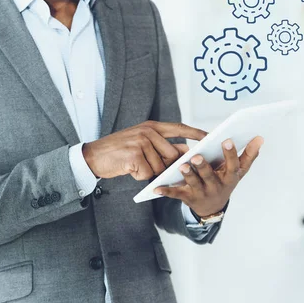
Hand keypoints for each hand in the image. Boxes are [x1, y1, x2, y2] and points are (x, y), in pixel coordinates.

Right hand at [82, 121, 206, 179]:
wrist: (93, 156)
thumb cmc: (119, 151)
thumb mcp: (141, 142)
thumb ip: (162, 144)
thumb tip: (185, 150)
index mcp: (151, 126)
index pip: (179, 128)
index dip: (195, 133)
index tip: (210, 137)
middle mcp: (147, 132)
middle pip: (172, 155)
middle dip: (164, 166)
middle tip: (146, 165)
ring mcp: (141, 143)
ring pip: (160, 167)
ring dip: (149, 172)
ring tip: (133, 164)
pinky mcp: (134, 156)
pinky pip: (147, 174)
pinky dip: (139, 176)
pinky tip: (128, 168)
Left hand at [153, 136, 263, 216]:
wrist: (212, 207)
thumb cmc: (225, 182)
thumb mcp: (238, 172)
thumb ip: (248, 155)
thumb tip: (260, 137)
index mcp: (229, 178)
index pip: (232, 166)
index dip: (230, 154)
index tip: (227, 140)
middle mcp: (216, 187)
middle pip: (210, 176)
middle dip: (204, 166)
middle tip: (197, 155)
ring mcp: (201, 193)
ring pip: (193, 184)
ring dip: (188, 175)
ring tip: (182, 166)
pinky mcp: (187, 197)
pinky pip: (176, 194)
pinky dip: (166, 192)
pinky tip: (156, 188)